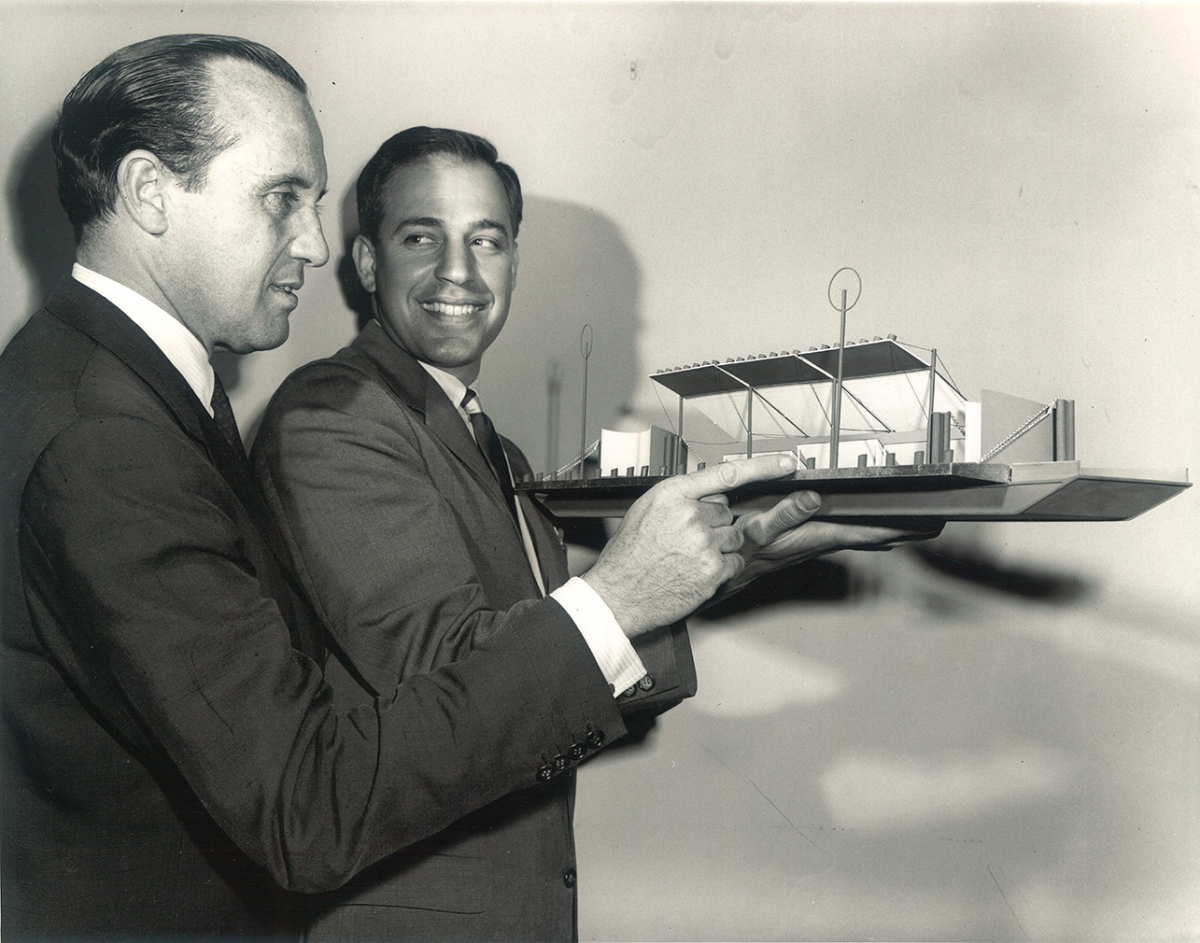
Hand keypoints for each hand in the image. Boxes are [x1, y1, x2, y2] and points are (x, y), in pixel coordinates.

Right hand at [582, 453, 798, 635]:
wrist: (618, 593)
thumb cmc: (629, 553)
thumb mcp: (647, 509)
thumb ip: (680, 497)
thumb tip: (709, 494)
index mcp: (673, 493)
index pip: (727, 474)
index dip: (763, 466)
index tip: (787, 463)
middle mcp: (691, 515)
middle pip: (727, 512)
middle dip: (713, 524)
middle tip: (685, 540)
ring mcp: (704, 544)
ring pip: (733, 537)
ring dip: (718, 547)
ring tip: (687, 557)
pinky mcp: (713, 570)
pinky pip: (734, 561)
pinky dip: (721, 568)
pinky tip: (694, 572)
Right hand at [722, 490, 943, 594]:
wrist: (729, 572)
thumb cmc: (742, 552)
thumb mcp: (758, 529)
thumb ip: (785, 513)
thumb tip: (813, 497)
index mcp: (820, 535)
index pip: (871, 530)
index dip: (902, 525)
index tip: (931, 521)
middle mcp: (826, 541)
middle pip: (877, 536)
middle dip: (908, 530)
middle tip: (939, 522)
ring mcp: (821, 542)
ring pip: (867, 536)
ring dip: (893, 530)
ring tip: (919, 524)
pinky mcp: (813, 540)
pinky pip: (853, 535)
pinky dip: (872, 530)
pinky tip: (878, 530)